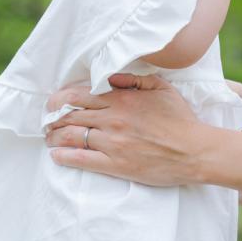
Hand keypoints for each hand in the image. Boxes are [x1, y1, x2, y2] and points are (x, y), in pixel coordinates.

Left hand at [45, 73, 211, 185]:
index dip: (59, 99)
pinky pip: (81, 159)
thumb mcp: (161, 88)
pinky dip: (64, 157)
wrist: (194, 150)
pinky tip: (56, 155)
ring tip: (49, 138)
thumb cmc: (180, 119)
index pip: (78, 95)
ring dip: (54, 137)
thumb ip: (134, 79)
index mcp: (122, 99)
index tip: (53, 103)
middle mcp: (113, 119)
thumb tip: (110, 76)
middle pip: (69, 116)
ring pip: (71, 136)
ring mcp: (112, 142)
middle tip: (47, 122)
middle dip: (52, 119)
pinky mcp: (115, 164)